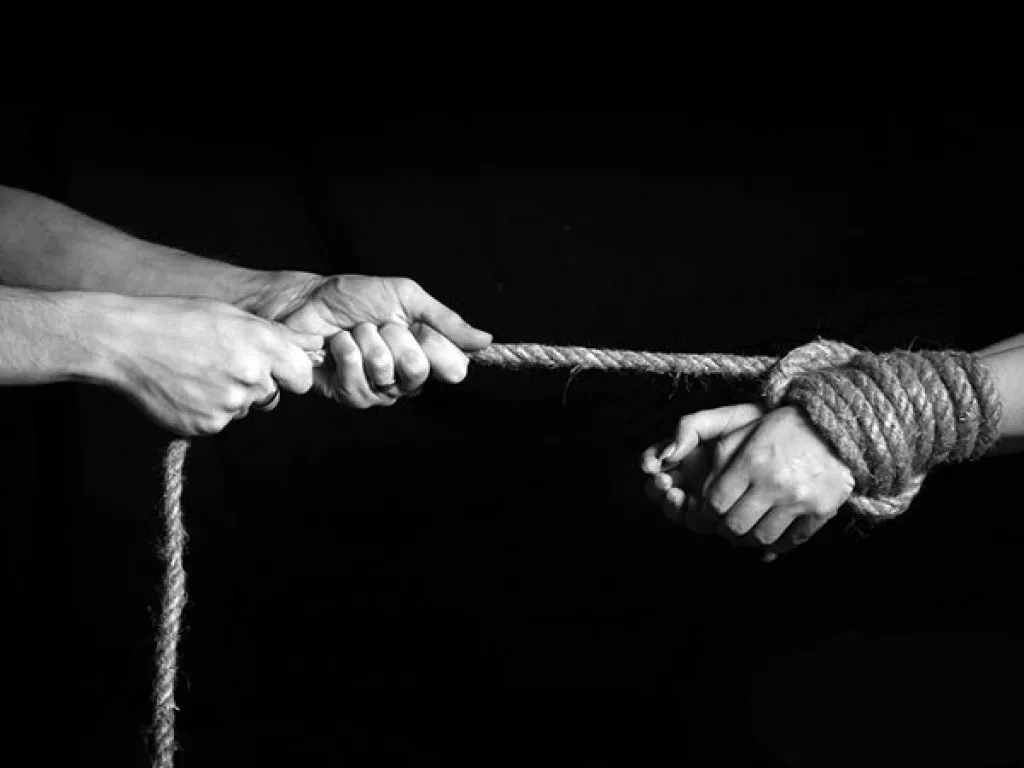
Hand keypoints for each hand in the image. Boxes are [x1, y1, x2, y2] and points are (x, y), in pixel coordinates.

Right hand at [104, 295, 322, 435]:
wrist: (125, 341)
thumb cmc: (177, 320)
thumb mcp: (231, 316)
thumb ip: (273, 335)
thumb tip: (313, 346)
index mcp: (262, 345)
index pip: (301, 376)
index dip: (290, 374)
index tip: (279, 371)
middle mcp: (251, 377)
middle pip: (270, 393)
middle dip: (254, 383)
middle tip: (219, 364)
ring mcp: (229, 404)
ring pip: (243, 407)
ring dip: (228, 396)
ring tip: (195, 372)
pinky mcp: (206, 425)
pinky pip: (219, 421)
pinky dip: (206, 409)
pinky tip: (184, 388)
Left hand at [243, 273, 491, 407]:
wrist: (306, 302)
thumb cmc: (355, 297)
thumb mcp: (405, 297)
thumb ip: (445, 320)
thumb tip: (485, 339)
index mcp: (426, 353)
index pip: (453, 368)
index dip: (435, 347)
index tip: (417, 328)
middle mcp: (406, 377)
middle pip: (419, 373)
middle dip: (395, 340)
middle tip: (379, 325)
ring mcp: (378, 390)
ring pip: (386, 377)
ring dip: (366, 344)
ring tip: (353, 331)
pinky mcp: (349, 396)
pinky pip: (358, 385)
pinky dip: (346, 355)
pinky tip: (337, 346)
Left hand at [641, 404, 854, 560]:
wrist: (836, 426)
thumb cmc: (782, 427)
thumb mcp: (743, 430)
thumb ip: (718, 459)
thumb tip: (700, 491)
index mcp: (751, 460)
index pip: (715, 503)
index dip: (705, 513)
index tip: (705, 514)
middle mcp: (774, 482)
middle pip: (735, 525)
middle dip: (724, 529)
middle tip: (724, 524)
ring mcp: (799, 499)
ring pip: (761, 537)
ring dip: (749, 539)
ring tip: (746, 529)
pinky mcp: (822, 510)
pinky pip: (792, 541)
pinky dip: (777, 544)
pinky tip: (770, 536)